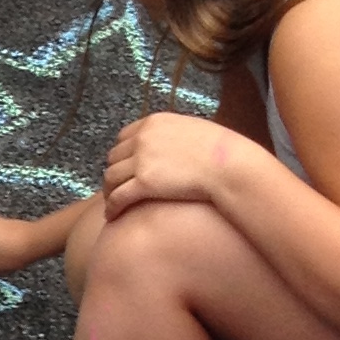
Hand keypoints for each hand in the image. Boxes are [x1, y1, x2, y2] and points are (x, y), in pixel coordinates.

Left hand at [102, 112, 253, 217]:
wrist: (230, 166)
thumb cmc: (222, 151)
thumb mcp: (192, 129)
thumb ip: (172, 134)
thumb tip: (166, 143)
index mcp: (153, 122)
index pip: (123, 137)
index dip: (121, 154)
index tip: (123, 167)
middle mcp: (143, 138)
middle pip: (114, 157)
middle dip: (115, 173)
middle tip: (116, 187)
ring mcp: (141, 160)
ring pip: (111, 178)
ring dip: (109, 191)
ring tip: (113, 204)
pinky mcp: (143, 183)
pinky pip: (117, 197)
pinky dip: (112, 207)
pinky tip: (114, 216)